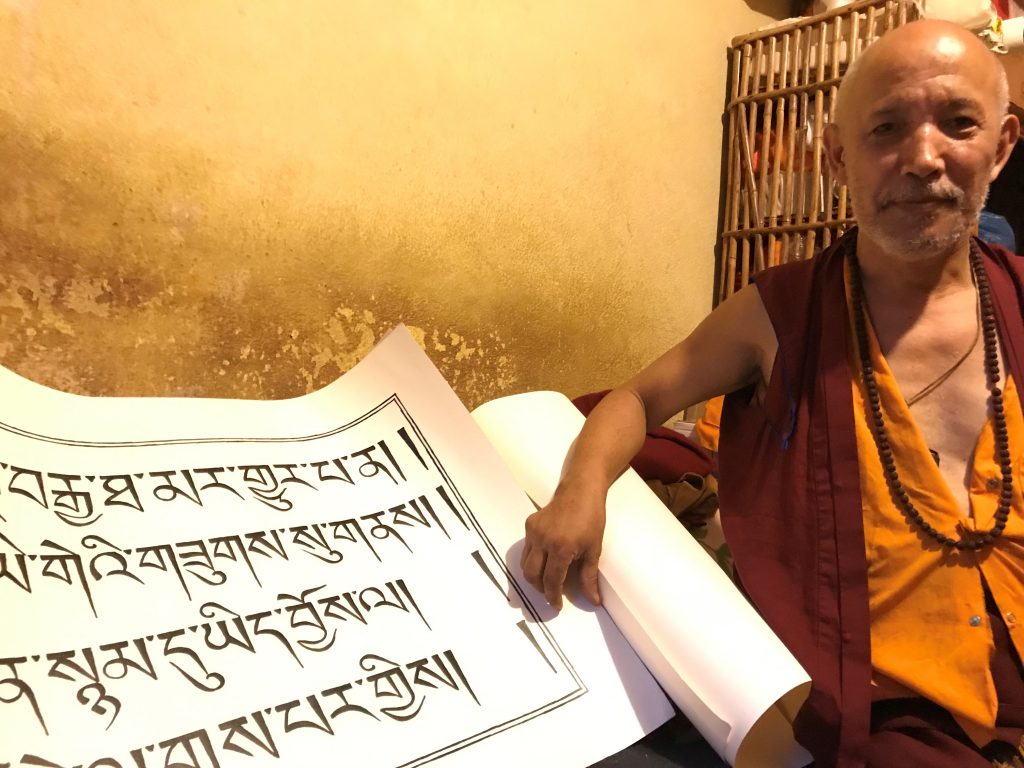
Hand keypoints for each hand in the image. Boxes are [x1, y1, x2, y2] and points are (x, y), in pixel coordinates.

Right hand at [520, 483, 605, 610]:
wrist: (580, 490)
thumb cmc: (591, 519)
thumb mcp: (594, 549)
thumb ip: (590, 577)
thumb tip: (594, 601)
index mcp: (561, 548)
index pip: (552, 581)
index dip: (554, 597)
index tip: (557, 606)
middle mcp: (543, 541)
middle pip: (532, 575)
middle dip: (541, 589)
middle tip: (552, 594)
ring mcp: (534, 532)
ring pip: (525, 564)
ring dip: (534, 576)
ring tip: (547, 580)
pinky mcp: (529, 525)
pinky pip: (526, 550)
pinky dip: (532, 560)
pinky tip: (544, 561)